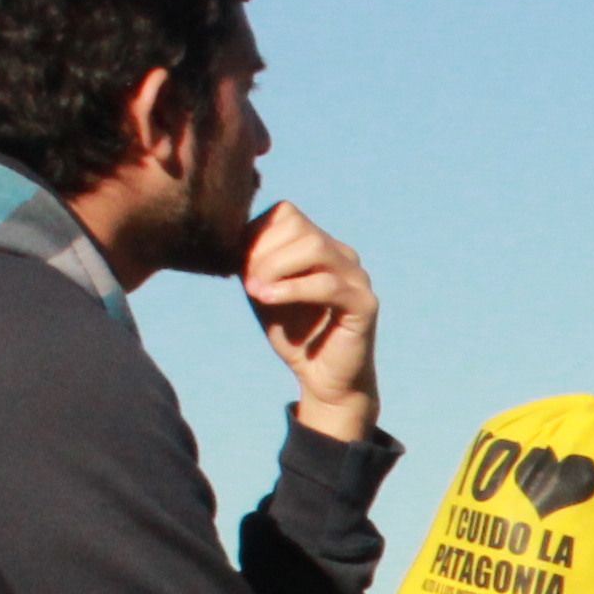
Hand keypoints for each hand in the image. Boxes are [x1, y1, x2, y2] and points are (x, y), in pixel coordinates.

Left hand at [243, 205, 379, 439]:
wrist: (325, 380)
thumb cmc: (294, 335)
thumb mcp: (264, 291)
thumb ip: (253, 263)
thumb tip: (228, 234)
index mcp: (321, 246)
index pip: (286, 213)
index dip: (256, 234)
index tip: (240, 267)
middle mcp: (342, 255)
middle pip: (298, 226)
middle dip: (263, 252)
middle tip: (249, 284)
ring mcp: (357, 277)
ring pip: (314, 246)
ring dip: (276, 267)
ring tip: (257, 293)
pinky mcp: (365, 304)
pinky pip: (327, 285)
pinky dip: (292, 289)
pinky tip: (269, 300)